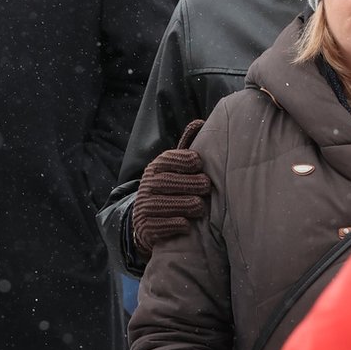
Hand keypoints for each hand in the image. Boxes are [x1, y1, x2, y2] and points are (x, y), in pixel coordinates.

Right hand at [132, 119, 209, 255]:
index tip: (199, 163)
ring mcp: (144, 206)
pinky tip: (187, 224)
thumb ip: (187, 148)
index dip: (184, 160)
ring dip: (186, 205)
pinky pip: (162, 225)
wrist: (148, 221)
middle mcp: (147, 185)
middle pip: (168, 182)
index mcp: (156, 167)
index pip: (168, 160)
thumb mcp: (176, 168)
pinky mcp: (146, 227)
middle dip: (190, 184)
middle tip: (206, 186)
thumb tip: (200, 122)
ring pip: (166, 204)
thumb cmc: (172, 189)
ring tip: (200, 206)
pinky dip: (176, 224)